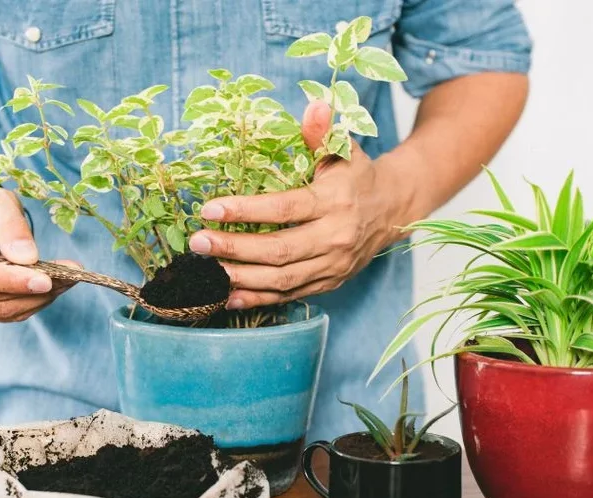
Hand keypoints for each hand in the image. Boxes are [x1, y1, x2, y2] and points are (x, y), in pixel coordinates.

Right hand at [0, 179, 76, 321]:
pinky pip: (1, 313)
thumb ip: (12, 227)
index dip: (11, 281)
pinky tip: (48, 289)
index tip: (46, 280)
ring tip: (65, 282)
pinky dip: (28, 303)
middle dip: (33, 291)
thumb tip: (28, 258)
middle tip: (69, 278)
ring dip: (36, 300)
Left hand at [188, 101, 416, 308]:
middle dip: (234, 249)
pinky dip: (257, 298)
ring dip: (240, 277)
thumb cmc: (358, 176)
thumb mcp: (344, 150)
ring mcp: (332, 265)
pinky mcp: (328, 283)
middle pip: (278, 250)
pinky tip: (227, 294)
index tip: (210, 209)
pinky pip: (289, 295)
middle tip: (199, 242)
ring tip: (205, 270)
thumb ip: (323, 132)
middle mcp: (335, 238)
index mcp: (335, 202)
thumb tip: (314, 104)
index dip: (245, 211)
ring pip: (281, 279)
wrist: (393, 210)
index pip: (285, 209)